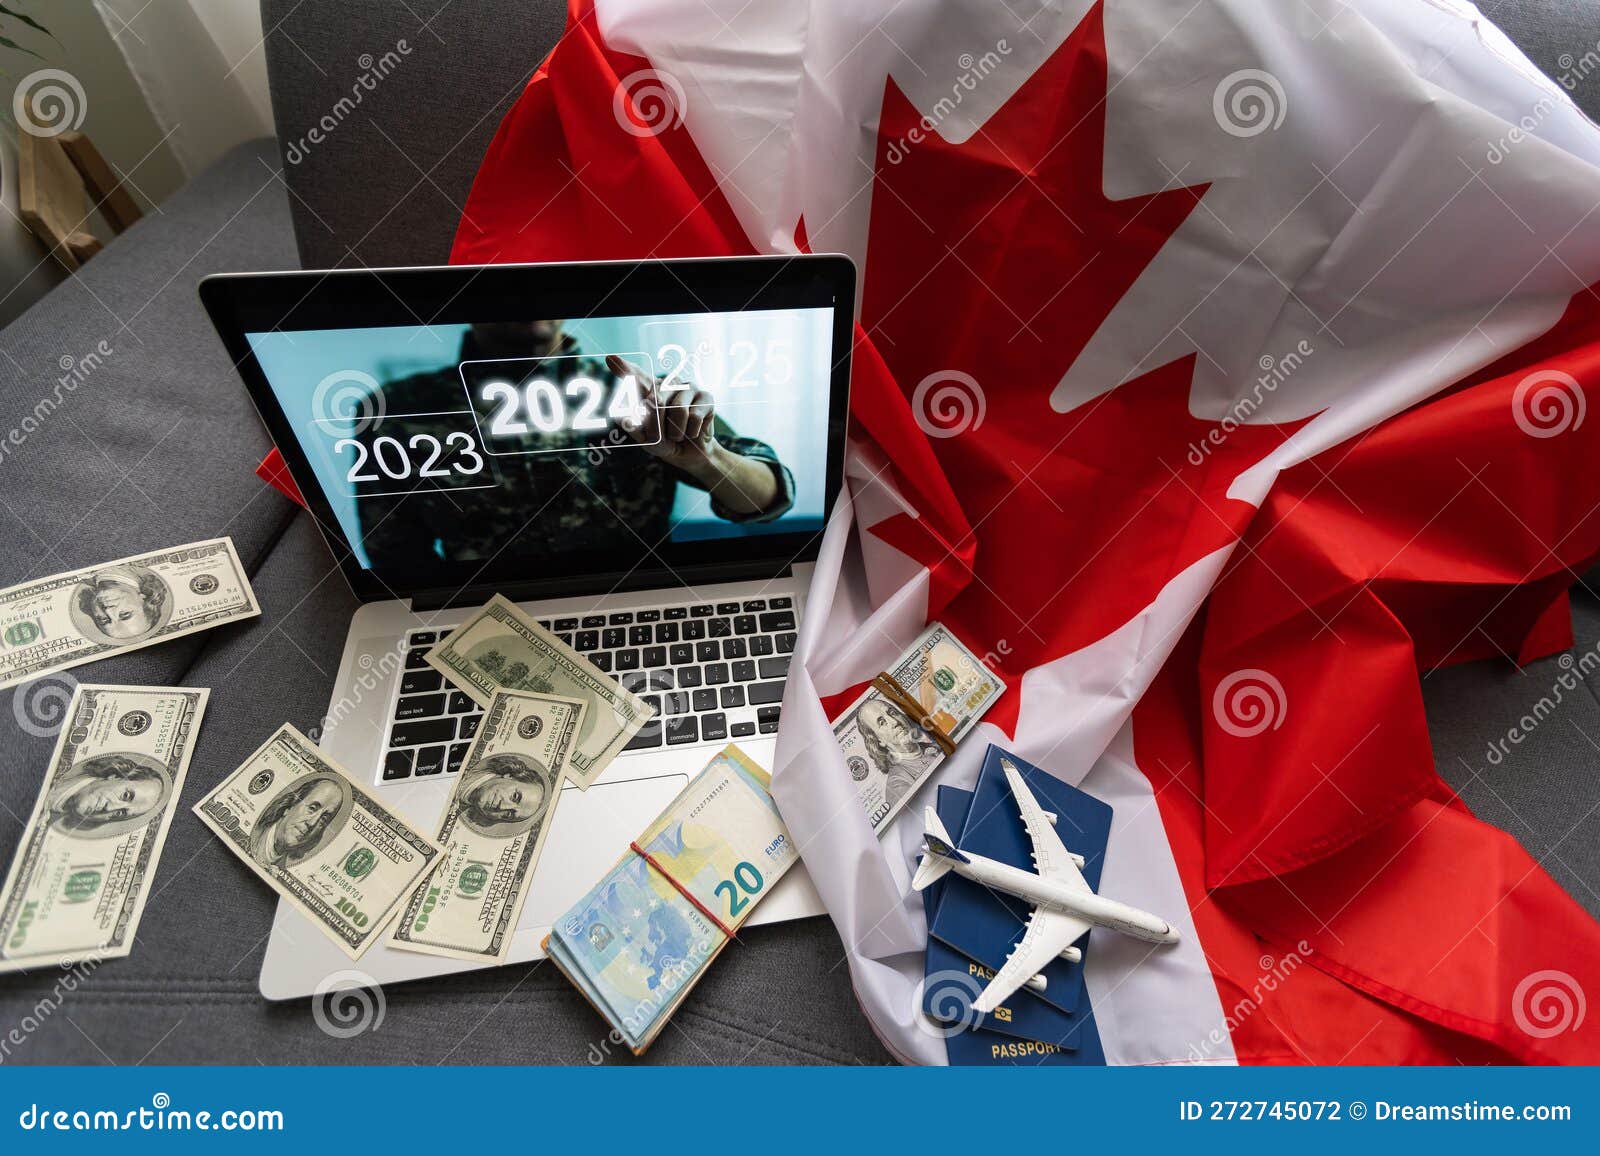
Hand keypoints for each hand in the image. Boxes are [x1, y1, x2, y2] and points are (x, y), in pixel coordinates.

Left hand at [606, 354, 717, 469]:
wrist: (690, 456)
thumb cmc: (665, 443)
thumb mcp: (646, 439)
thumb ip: (636, 428)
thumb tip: (624, 419)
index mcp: (650, 391)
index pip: (636, 377)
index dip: (624, 369)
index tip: (610, 359)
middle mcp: (668, 383)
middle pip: (656, 401)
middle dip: (656, 427)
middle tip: (660, 438)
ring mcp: (688, 387)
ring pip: (678, 411)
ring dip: (676, 433)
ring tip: (678, 434)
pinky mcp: (706, 396)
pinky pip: (694, 417)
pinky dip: (691, 432)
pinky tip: (693, 432)